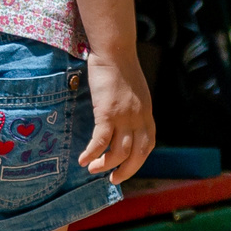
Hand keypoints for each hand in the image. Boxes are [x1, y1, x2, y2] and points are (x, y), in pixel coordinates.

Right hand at [77, 48, 154, 181]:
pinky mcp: (107, 113)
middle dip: (125, 171)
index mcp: (146, 113)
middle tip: (112, 179)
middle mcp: (139, 118)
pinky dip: (92, 153)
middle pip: (136, 154)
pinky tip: (83, 159)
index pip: (148, 145)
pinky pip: (100, 141)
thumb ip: (134, 108)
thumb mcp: (135, 92)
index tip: (127, 168)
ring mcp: (124, 117)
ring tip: (93, 169)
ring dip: (105, 165)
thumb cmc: (120, 68)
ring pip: (119, 152)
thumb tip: (126, 121)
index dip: (138, 160)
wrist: (114, 51)